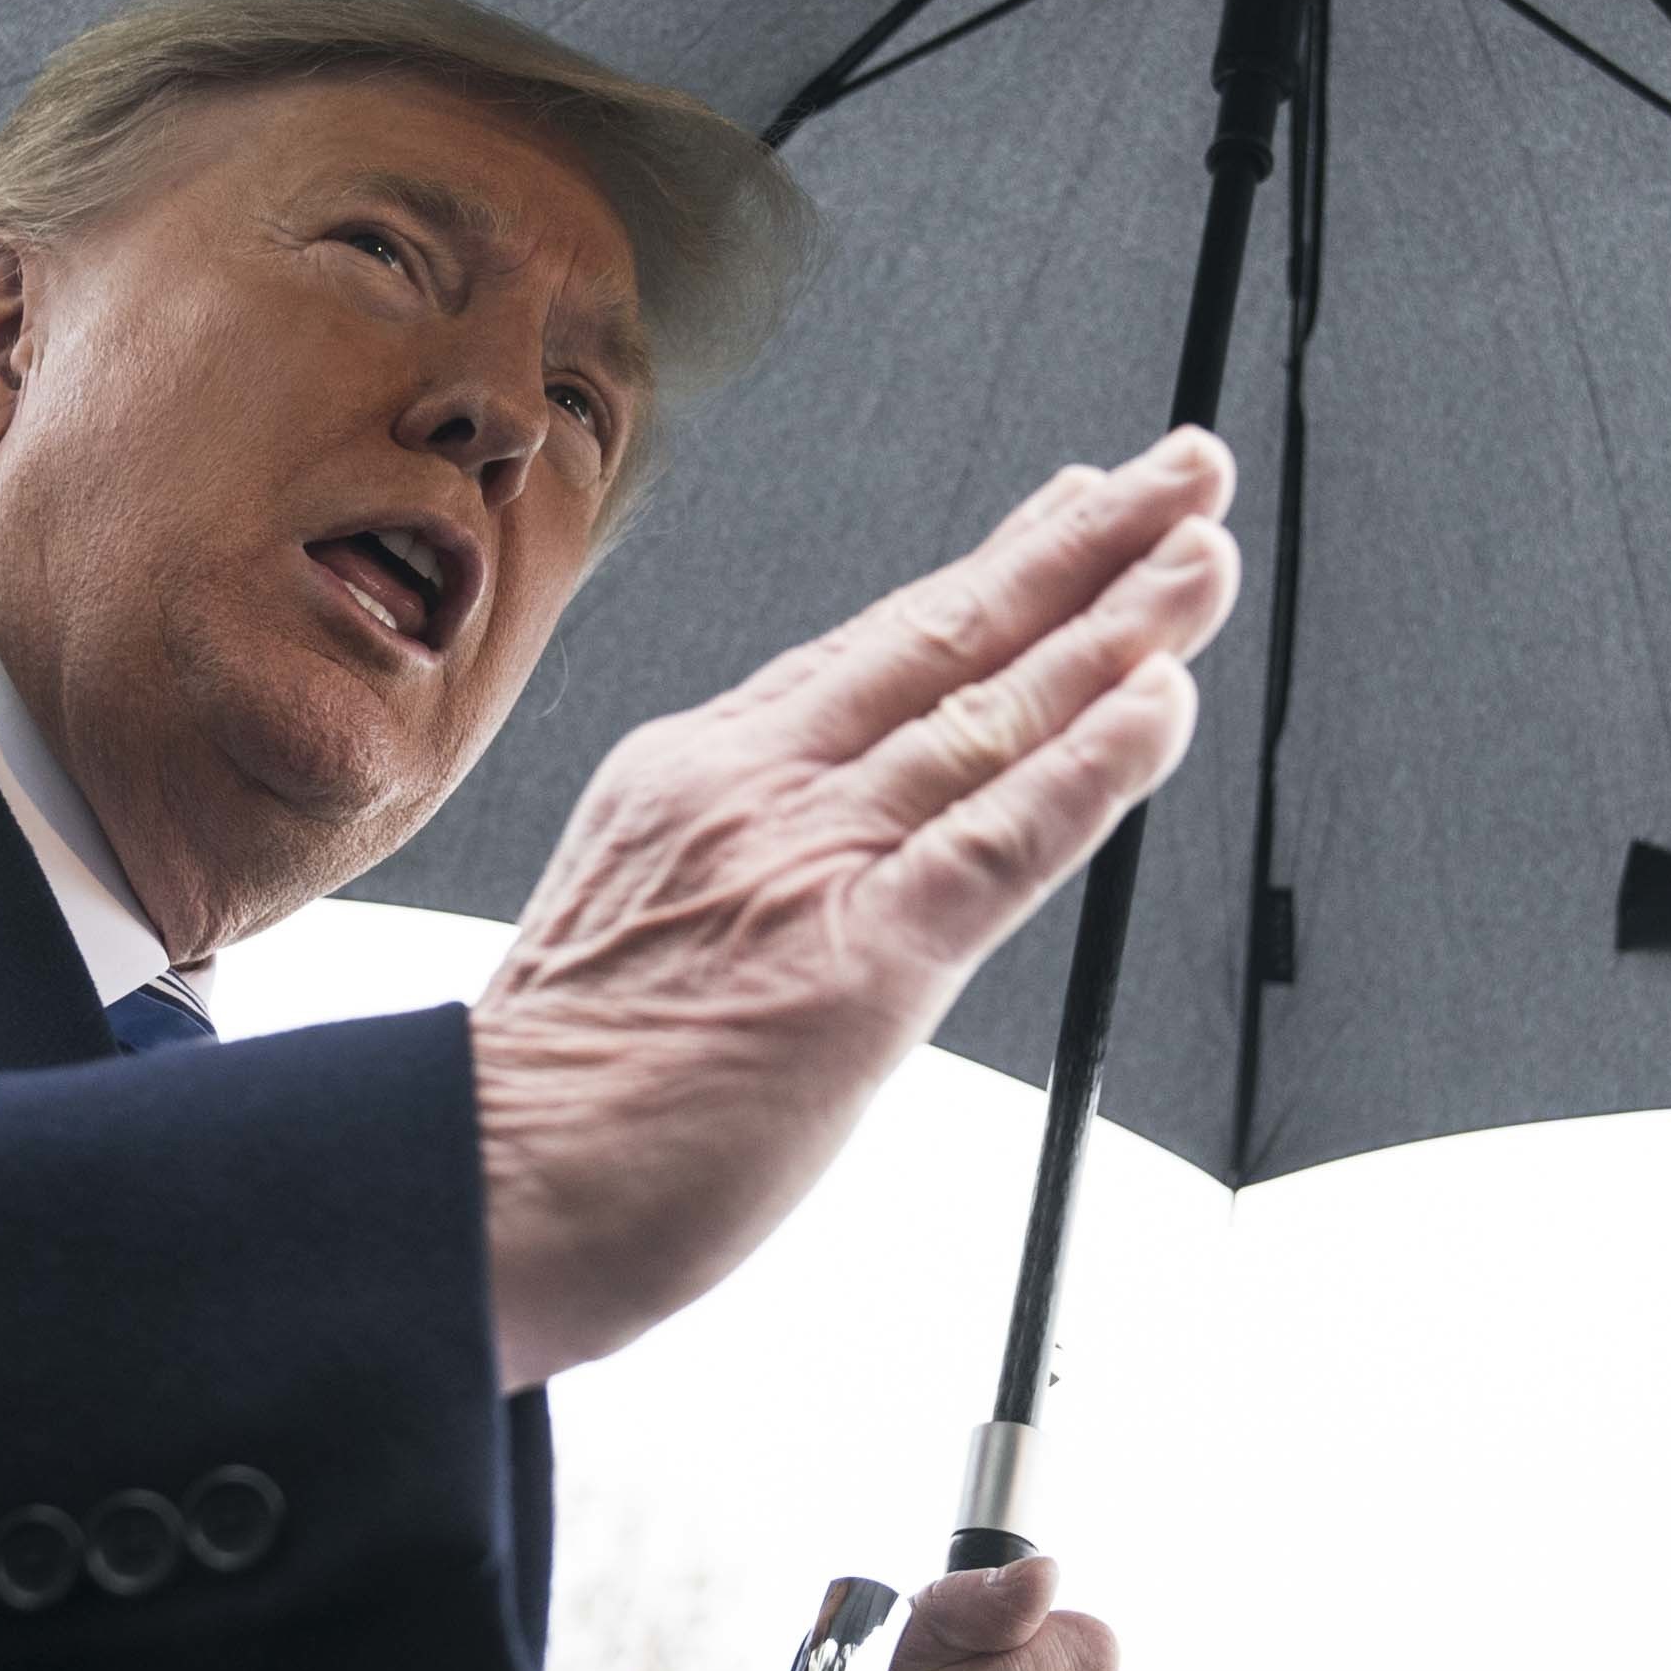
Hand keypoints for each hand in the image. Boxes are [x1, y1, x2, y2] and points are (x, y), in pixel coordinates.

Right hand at [472, 431, 1237, 1388]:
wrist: (470, 1194)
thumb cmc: (542, 1110)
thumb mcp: (623, 927)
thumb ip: (726, 870)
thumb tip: (799, 880)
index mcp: (691, 777)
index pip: (872, 650)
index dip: (991, 571)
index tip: (1069, 510)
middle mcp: (754, 791)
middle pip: (949, 638)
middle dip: (1084, 547)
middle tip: (1181, 475)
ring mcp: (807, 863)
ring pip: (992, 713)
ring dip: (1119, 622)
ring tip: (1201, 549)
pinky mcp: (858, 962)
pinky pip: (1003, 841)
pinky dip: (1093, 764)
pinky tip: (1160, 698)